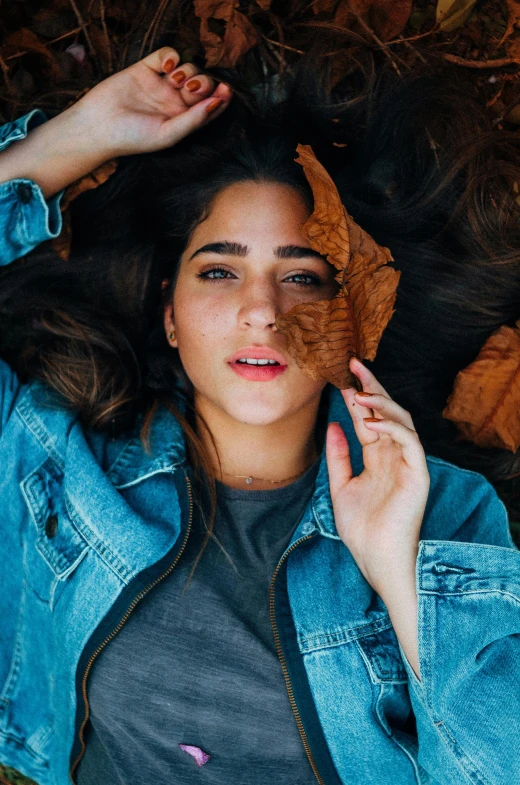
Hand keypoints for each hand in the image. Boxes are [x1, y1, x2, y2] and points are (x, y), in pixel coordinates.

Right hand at [72, 46, 232, 157]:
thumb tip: (218, 102)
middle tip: (191, 88)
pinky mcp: (146, 69)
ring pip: (188, 67)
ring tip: (175, 80)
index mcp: (184, 121)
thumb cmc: (133, 138)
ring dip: (188, 70)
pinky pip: (167, 55)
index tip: (225, 91)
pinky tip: (167, 66)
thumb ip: (194, 120)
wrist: (98, 127)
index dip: (221, 97)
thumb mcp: (168, 134)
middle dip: (203, 82)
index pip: (210, 106)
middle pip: (201, 84)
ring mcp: (161, 84)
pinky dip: (171, 56)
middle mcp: (175, 102)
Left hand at [325, 357, 429, 595]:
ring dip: (380, 403)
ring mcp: (408, 463)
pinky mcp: (418, 473)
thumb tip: (333, 424)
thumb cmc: (361, 529)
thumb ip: (338, 456)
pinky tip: (372, 421)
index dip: (356, 397)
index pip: (368, 419)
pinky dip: (392, 427)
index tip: (340, 375)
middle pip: (386, 412)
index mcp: (377, 457)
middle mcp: (394, 455)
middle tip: (354, 363)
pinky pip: (410, 441)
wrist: (376, 558)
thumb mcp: (340, 486)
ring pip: (401, 420)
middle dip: (372, 386)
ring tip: (358, 392)